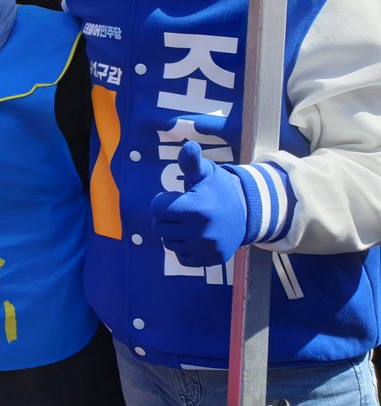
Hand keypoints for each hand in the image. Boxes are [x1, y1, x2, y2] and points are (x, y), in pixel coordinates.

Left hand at [151, 140, 248, 266]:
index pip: (157, 208)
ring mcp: (206, 248)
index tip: (176, 197)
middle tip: (182, 210)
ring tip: (190, 222)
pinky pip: (181, 257)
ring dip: (173, 233)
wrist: (248, 213)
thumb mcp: (206, 173)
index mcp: (197, 208)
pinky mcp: (209, 260)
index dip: (163, 200)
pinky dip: (184, 248)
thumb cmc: (219, 189)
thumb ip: (191, 162)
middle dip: (166, 217)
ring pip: (168, 242)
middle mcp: (201, 232)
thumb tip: (188, 145)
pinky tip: (196, 236)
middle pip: (159, 226)